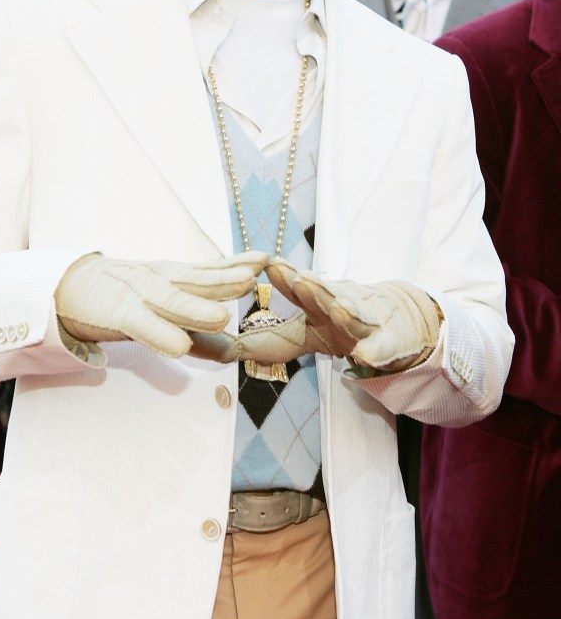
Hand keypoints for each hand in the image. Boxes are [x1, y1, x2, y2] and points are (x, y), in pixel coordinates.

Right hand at [55, 251, 268, 356]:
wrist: (70, 288)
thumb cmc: (124, 301)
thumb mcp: (165, 311)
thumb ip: (197, 332)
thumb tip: (233, 352)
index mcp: (174, 276)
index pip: (208, 269)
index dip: (235, 263)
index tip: (264, 258)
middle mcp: (159, 279)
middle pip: (194, 279)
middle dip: (223, 279)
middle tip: (252, 277)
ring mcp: (137, 293)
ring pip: (169, 299)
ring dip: (195, 308)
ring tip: (222, 315)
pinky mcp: (117, 313)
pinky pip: (140, 324)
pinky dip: (159, 334)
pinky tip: (179, 347)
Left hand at [265, 258, 441, 371]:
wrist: (399, 322)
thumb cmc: (342, 326)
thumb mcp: (305, 333)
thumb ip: (264, 340)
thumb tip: (220, 349)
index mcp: (317, 306)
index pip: (299, 290)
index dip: (285, 277)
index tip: (269, 263)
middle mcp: (340, 308)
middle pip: (325, 296)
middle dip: (313, 287)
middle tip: (298, 278)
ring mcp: (364, 325)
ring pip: (354, 316)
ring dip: (345, 311)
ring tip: (336, 307)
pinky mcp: (386, 345)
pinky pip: (380, 350)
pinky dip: (374, 351)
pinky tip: (367, 355)